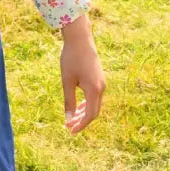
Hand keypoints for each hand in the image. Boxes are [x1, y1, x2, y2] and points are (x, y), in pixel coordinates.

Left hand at [59, 15, 104, 133]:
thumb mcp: (67, 81)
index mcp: (94, 90)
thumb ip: (68, 101)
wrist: (80, 39)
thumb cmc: (71, 59)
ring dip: (84, 113)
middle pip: (94, 111)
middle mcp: (102, 88)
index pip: (90, 115)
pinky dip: (87, 104)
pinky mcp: (100, 79)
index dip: (81, 125)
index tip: (70, 130)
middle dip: (82, 121)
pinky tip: (78, 107)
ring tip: (71, 119)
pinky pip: (95, 97)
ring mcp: (102, 83)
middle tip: (68, 127)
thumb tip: (68, 118)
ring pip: (95, 104)